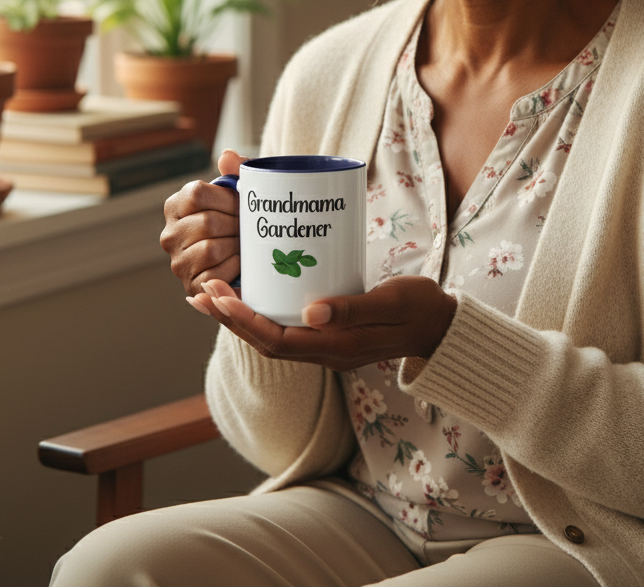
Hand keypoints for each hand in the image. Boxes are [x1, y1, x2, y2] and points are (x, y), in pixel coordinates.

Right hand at [160, 149, 246, 300]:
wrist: (253, 258)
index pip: (198, 194)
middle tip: (249, 228)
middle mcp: (170, 234)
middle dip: (236, 225)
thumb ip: (237, 170)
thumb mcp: (243, 191)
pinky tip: (241, 264)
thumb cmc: (244, 220)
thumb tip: (227, 156)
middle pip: (207, 222)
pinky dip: (234, 268)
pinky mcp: (191, 285)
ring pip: (211, 248)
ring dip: (236, 246)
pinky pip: (216, 273)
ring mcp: (178, 262)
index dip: (227, 199)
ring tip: (245, 244)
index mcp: (177, 205)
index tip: (242, 204)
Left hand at [190, 275, 457, 370]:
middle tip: (202, 291)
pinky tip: (253, 294)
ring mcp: (328, 345)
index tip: (218, 297)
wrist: (442, 327)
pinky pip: (287, 328)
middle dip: (231, 319)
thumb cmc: (420, 309)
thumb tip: (311, 312)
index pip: (277, 341)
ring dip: (241, 318)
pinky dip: (263, 313)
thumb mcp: (392, 303)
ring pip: (274, 337)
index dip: (244, 321)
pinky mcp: (331, 333)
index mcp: (338, 347)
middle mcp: (327, 351)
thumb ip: (355, 308)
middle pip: (266, 342)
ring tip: (213, 293)